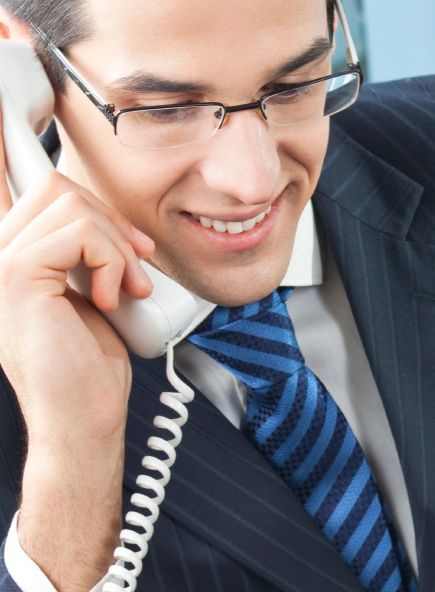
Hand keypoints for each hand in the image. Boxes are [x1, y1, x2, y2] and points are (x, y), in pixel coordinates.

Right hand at [0, 97, 154, 591]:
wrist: (87, 419)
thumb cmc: (93, 363)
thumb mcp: (94, 288)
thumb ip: (86, 243)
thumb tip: (103, 216)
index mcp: (7, 241)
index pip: (3, 158)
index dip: (1, 86)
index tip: (4, 29)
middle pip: (53, 178)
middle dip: (110, 223)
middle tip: (130, 270)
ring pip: (71, 202)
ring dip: (118, 250)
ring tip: (121, 292)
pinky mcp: (13, 272)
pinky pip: (80, 231)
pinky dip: (112, 263)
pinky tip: (111, 298)